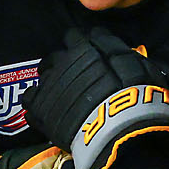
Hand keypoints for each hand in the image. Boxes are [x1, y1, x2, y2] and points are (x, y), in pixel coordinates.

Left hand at [22, 28, 168, 168]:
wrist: (121, 131)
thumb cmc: (136, 95)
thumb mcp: (138, 64)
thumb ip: (116, 49)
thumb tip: (101, 38)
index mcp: (83, 47)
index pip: (74, 36)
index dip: (82, 47)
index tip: (89, 58)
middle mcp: (62, 61)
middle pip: (56, 56)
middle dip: (64, 65)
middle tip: (77, 80)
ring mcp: (48, 85)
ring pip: (43, 76)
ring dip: (53, 83)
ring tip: (64, 98)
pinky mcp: (39, 110)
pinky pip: (30, 100)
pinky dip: (38, 104)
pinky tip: (50, 112)